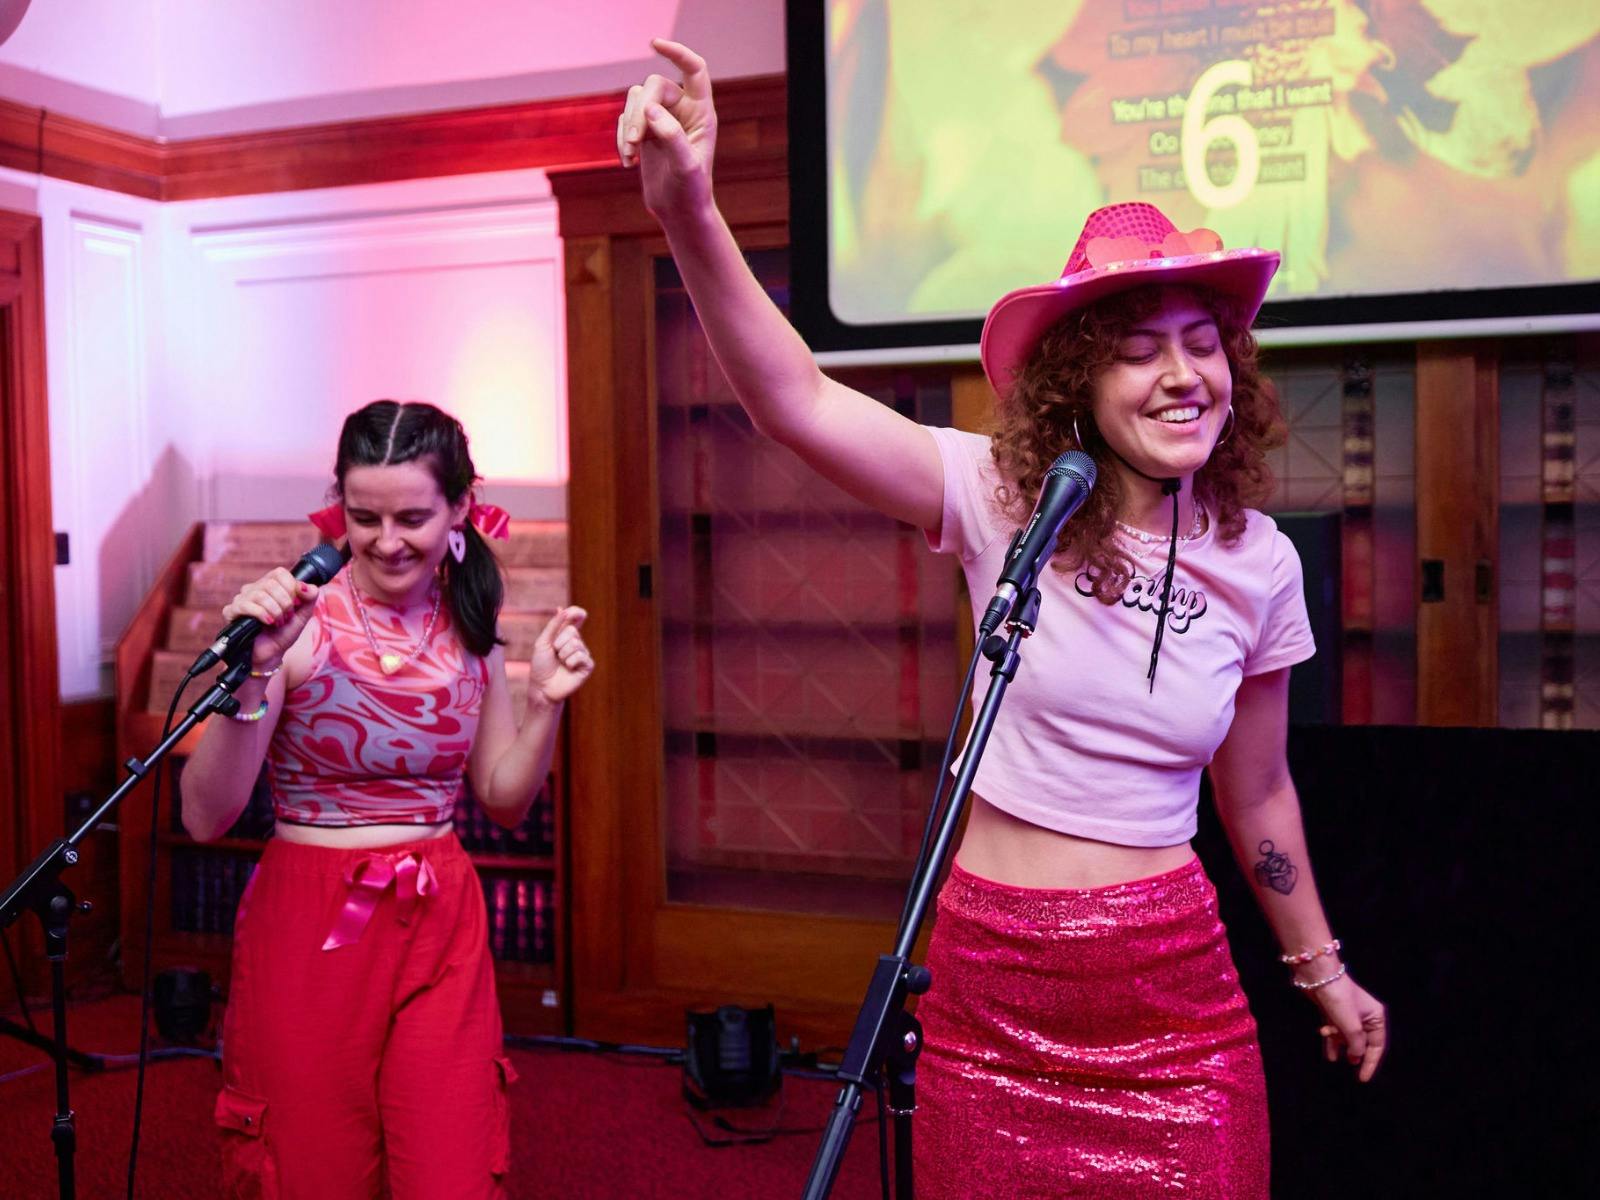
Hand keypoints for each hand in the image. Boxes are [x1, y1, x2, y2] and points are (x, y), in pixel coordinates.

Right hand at [220, 568, 319, 669]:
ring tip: (278, 623)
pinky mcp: (231, 611)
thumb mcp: (304, 614)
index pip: (280, 573)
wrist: (271, 654)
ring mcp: (241, 599)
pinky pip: (245, 605)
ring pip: (259, 595)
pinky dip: (261, 614)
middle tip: (286, 618)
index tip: (296, 605)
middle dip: (285, 604)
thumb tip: (304, 585)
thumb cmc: (284, 633)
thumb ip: (310, 596)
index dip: (291, 589)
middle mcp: (254, 589)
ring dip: (275, 611)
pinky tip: (267, 623)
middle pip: (271, 584)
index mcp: (270, 585)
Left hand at [529, 606, 593, 703]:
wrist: (542, 687)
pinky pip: (581, 656)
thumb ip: (553, 626)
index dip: (577, 613)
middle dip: (559, 643)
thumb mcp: (543, 642)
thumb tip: (562, 609)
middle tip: (555, 654)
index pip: (575, 618)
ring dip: (563, 654)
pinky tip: (568, 669)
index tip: (580, 613)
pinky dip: (570, 662)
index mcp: (566, 635)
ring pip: (576, 644)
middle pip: (572, 631)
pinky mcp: (588, 666)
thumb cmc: (541, 665)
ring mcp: (583, 654)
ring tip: (561, 664)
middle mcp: (576, 643)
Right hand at [617, 38, 716, 218]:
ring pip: (636, 99)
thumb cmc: (691, 190)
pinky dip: (622, 138)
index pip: (694, 69)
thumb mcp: (685, 166)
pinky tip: (629, 163)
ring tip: (630, 156)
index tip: (654, 45)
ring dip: (628, 125)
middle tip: (633, 143)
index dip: (677, 52)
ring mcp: (662, 119)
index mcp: (701, 112)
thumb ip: (671, 136)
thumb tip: (650, 109)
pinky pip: (625, 119)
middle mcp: (682, 110)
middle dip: (639, 112)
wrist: (679, 211)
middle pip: (653, 86)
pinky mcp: (645, 131)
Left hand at [1306, 972, 1386, 1081]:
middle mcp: (1364, 1015)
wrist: (1318, 977)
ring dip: (1340, 1046)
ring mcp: (1348, 1013)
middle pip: (1362, 1042)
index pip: (1377, 1045)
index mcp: (1376, 1017)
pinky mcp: (1334, 1012)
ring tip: (1333, 1058)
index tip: (1362, 1078)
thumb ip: (1356, 1045)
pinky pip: (1336, 1031)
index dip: (1371, 1063)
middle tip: (1350, 1068)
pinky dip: (1332, 1041)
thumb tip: (1356, 1057)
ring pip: (1347, 1037)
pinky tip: (1329, 1054)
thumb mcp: (1352, 1026)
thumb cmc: (1340, 1000)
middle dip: (1354, 1053)